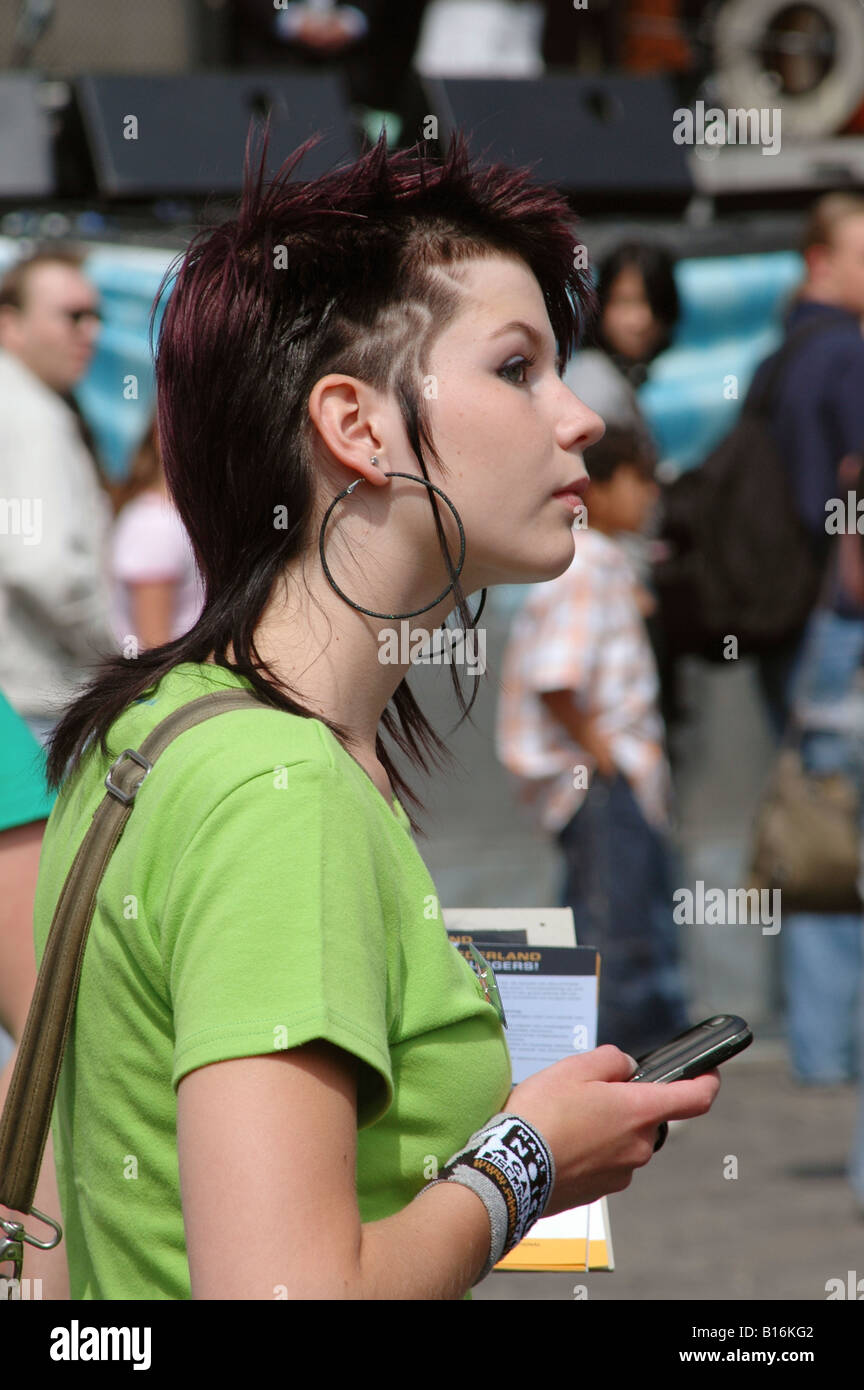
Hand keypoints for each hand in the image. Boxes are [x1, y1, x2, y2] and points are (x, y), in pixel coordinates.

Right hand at [505, 1045, 720, 1215]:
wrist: (510, 1169)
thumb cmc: (542, 1114)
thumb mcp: (574, 1067)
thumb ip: (611, 1060)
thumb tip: (626, 1069)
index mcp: (639, 1112)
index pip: (695, 1099)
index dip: (707, 1081)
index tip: (710, 1073)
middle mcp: (638, 1146)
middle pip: (646, 1117)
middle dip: (625, 1103)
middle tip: (587, 1093)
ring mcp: (620, 1172)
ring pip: (623, 1140)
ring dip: (604, 1127)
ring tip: (564, 1119)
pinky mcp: (599, 1190)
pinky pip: (604, 1161)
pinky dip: (590, 1150)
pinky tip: (560, 1141)